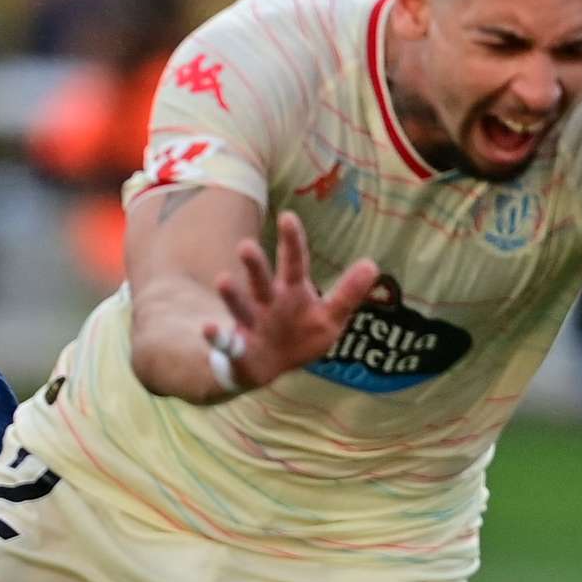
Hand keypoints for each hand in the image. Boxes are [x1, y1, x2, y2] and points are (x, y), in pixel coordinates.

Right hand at [201, 212, 381, 396]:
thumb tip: (372, 264)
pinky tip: (209, 328)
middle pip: (261, 280)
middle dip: (254, 265)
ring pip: (239, 306)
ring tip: (223, 280)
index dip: (292, 242)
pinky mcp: (236, 348)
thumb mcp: (329, 316)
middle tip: (246, 246)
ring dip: (232, 294)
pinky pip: (224, 342)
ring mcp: (250, 323)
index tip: (287, 216)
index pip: (294, 263)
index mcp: (291, 292)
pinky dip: (216, 335)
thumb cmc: (299, 333)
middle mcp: (266, 302)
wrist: (267, 365)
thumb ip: (348, 292)